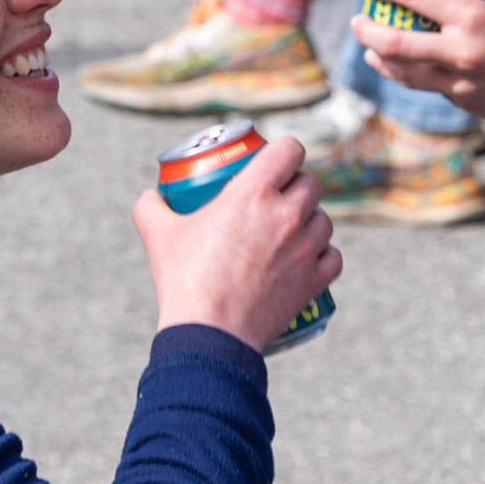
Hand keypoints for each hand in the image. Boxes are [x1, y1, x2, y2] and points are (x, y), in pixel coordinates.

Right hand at [133, 133, 339, 352]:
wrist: (210, 334)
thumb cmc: (184, 280)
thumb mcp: (158, 234)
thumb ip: (150, 206)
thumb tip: (151, 196)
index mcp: (253, 193)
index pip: (289, 149)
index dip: (285, 151)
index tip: (275, 161)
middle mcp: (286, 215)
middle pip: (311, 183)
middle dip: (296, 186)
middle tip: (278, 198)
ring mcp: (306, 248)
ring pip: (325, 220)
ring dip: (311, 220)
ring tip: (291, 230)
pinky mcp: (315, 280)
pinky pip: (334, 257)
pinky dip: (324, 255)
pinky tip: (310, 257)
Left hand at [352, 0, 484, 127]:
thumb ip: (465, 10)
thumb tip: (432, 4)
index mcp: (472, 17)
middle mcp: (460, 51)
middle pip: (393, 42)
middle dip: (367, 29)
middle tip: (360, 19)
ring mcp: (459, 82)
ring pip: (402, 72)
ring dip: (379, 57)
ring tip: (371, 47)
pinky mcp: (463, 101)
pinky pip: (427, 86)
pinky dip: (409, 74)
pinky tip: (401, 66)